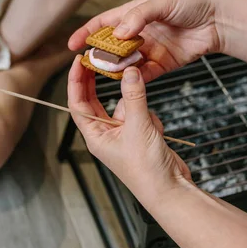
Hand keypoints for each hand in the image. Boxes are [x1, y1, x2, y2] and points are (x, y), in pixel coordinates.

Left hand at [68, 58, 191, 208]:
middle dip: (99, 82)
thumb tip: (129, 71)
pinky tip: (157, 132)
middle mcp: (106, 134)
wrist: (170, 189)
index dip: (76, 81)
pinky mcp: (140, 134)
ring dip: (137, 106)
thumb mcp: (138, 127)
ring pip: (126, 104)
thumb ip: (134, 96)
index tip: (79, 61)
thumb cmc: (146, 170)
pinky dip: (151, 117)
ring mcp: (124, 134)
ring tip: (147, 122)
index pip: (77, 103)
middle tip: (100, 58)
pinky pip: (142, 113)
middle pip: (96, 100)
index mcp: (95, 136)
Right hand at [69, 0, 221, 82]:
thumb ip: (139, 16)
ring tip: (106, 73)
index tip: (73, 45)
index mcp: (134, 13)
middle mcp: (138, 32)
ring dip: (115, 68)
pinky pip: (144, 73)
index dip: (86, 32)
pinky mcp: (162, 64)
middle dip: (99, 54)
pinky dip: (134, 78)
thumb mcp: (162, 3)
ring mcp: (149, 49)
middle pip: (112, 45)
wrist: (218, 20)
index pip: (104, 23)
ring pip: (125, 61)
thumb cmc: (191, 4)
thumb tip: (117, 34)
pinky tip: (127, 80)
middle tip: (88, 63)